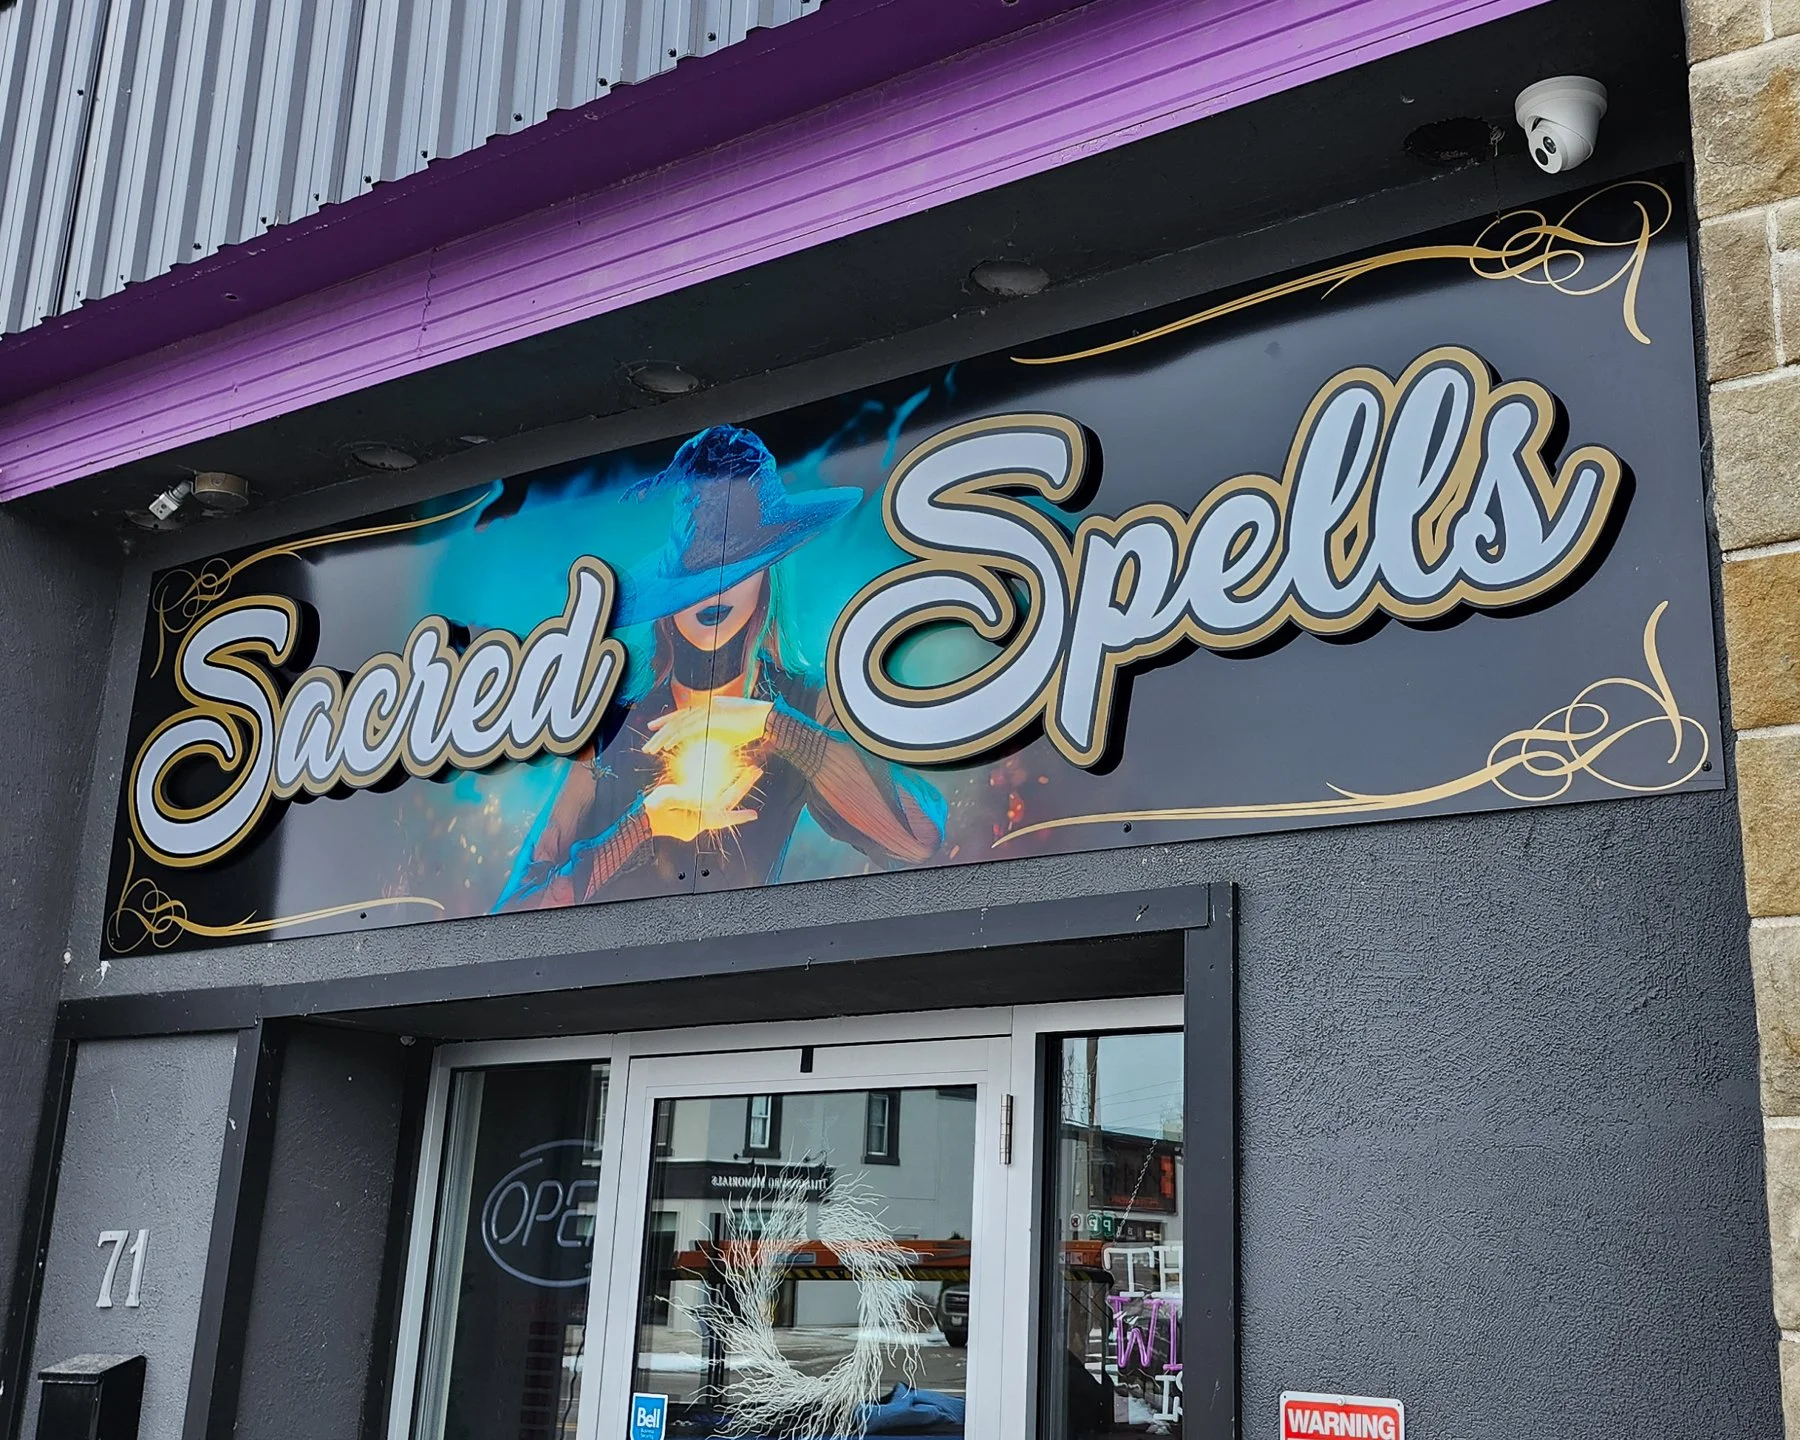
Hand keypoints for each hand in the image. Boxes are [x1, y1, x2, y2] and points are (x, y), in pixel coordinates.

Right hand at [642, 764, 762, 841]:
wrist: (642, 817)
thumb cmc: (653, 810)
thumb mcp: (668, 800)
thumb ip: (684, 798)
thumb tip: (700, 796)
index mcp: (697, 821)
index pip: (721, 817)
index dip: (738, 817)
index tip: (754, 815)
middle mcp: (701, 818)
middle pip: (727, 801)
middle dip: (741, 786)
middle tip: (755, 772)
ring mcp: (698, 813)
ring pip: (722, 797)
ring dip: (733, 784)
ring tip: (747, 770)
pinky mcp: (693, 806)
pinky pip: (712, 795)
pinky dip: (720, 787)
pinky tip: (727, 776)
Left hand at [643, 696, 772, 755]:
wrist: (765, 718)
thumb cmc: (750, 725)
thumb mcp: (728, 731)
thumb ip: (714, 735)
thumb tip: (707, 746)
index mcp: (707, 707)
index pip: (681, 715)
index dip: (666, 722)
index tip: (653, 729)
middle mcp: (704, 707)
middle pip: (675, 720)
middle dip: (659, 733)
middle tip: (647, 745)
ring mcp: (707, 711)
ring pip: (678, 726)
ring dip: (662, 738)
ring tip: (650, 749)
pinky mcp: (710, 719)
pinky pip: (688, 730)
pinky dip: (675, 738)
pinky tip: (666, 747)